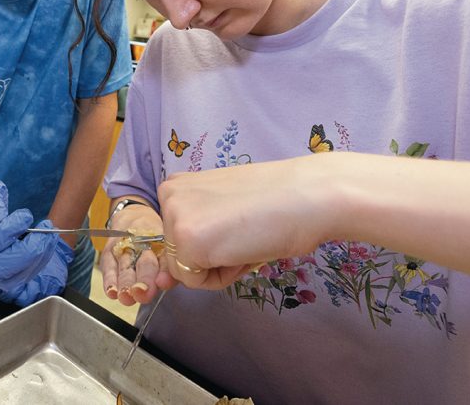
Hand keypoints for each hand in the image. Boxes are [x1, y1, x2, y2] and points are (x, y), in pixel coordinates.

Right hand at [0, 221, 73, 306]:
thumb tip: (2, 221)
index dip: (4, 233)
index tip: (25, 217)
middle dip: (25, 253)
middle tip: (45, 233)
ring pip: (9, 279)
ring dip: (35, 260)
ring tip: (49, 238)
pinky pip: (19, 279)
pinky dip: (36, 264)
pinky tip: (45, 246)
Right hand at [99, 199, 167, 305]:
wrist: (134, 216)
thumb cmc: (154, 238)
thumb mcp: (166, 247)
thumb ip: (168, 269)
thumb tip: (164, 284)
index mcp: (162, 240)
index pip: (165, 257)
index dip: (163, 272)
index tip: (160, 283)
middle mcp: (143, 242)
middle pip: (144, 263)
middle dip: (143, 279)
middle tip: (141, 293)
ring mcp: (124, 246)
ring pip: (126, 266)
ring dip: (126, 283)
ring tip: (126, 296)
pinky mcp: (109, 252)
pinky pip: (108, 267)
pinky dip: (109, 280)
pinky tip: (111, 292)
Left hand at [158, 155, 338, 289]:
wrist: (309, 195)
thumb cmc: (276, 202)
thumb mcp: (222, 214)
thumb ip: (192, 242)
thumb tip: (160, 282)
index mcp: (176, 186)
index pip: (179, 238)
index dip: (213, 242)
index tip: (237, 223)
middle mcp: (168, 197)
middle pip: (179, 255)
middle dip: (213, 256)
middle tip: (245, 232)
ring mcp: (174, 219)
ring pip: (186, 271)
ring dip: (219, 267)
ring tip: (246, 238)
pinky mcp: (187, 243)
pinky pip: (197, 281)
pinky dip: (223, 276)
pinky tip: (244, 248)